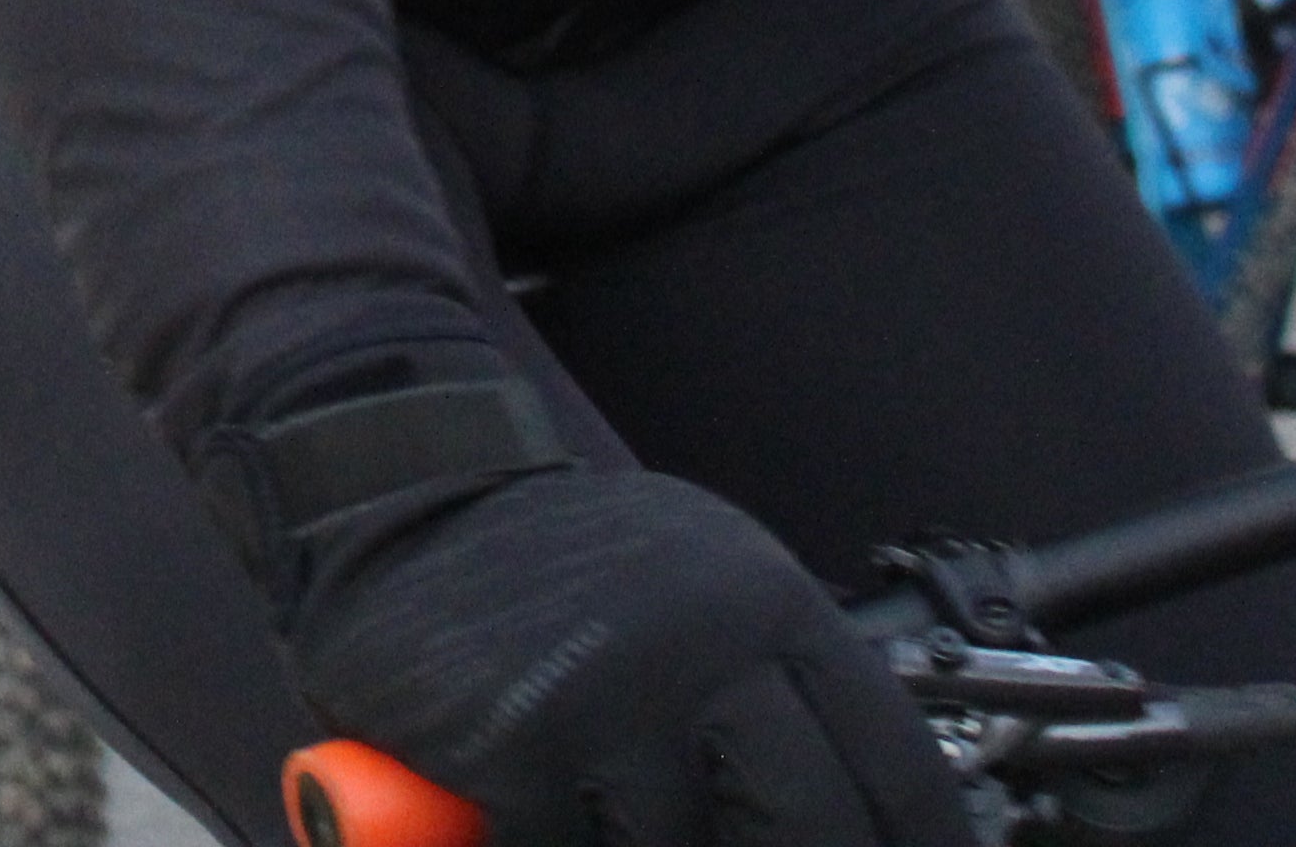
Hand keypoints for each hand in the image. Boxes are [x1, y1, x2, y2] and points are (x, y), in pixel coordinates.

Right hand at [284, 463, 966, 846]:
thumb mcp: (694, 604)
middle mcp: (707, 650)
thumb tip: (838, 819)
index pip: (897, 780)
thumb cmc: (553, 571)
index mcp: (772, 612)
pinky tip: (531, 809)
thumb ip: (767, 708)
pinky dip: (547, 840)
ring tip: (612, 806)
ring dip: (647, 842)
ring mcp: (612, 699)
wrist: (397, 485)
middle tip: (719, 836)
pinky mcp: (519, 744)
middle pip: (810, 832)